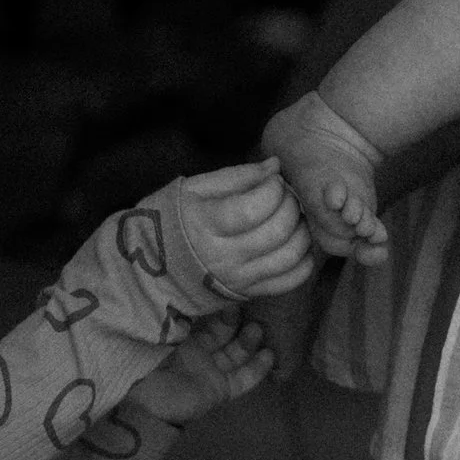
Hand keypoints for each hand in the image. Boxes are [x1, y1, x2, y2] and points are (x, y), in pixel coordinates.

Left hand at [135, 307, 274, 425]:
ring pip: (235, 354)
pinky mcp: (219, 391)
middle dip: (235, 321)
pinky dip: (256, 370)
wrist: (148, 403)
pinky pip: (241, 380)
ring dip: (248, 341)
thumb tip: (193, 294)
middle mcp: (197, 353)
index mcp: (180, 337)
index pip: (204, 319)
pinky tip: (269, 356)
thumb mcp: (163, 333)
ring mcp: (209, 372)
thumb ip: (181, 318)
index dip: (218, 307)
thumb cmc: (151, 360)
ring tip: (258, 329)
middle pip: (223, 334)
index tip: (230, 293)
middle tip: (246, 307)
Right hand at [174, 157, 317, 295]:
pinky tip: (299, 244)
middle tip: (287, 196)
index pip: (254, 208)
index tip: (273, 180)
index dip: (273, 190)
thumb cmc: (175, 221)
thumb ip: (236, 176)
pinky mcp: (249, 293)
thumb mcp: (194, 189)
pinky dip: (304, 262)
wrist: (155, 270)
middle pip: (276, 232)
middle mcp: (224, 256)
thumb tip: (275, 166)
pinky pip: (289, 282)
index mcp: (206, 224)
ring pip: (288, 257)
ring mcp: (239, 278)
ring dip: (302, 232)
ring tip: (294, 217)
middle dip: (291, 206)